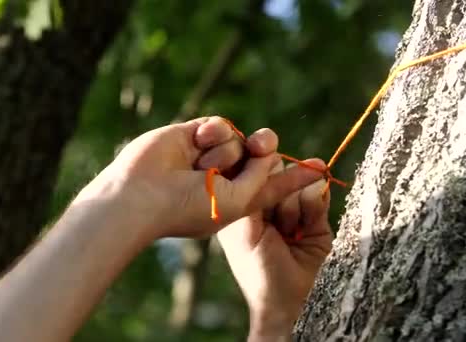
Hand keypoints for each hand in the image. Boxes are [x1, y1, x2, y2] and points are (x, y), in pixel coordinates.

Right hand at [77, 116, 322, 239]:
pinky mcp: (192, 136)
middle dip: (263, 150)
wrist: (143, 194)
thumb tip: (268, 151)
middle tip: (261, 146)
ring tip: (201, 166)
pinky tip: (195, 145)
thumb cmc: (190, 208)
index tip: (322, 168)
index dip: (296, 177)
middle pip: (259, 155)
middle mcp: (224, 178)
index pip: (273, 186)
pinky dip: (214, 133)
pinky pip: (220, 125)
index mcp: (237, 201)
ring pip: (238, 140)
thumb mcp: (239, 202)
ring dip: (225, 151)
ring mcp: (207, 157)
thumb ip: (261, 178)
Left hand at [218, 169, 332, 340]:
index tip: (258, 150)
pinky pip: (317, 194)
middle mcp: (266, 202)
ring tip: (286, 235)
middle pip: (274, 169)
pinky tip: (302, 231)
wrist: (294, 303)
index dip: (253, 157)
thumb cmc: (259, 270)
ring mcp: (293, 207)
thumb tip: (262, 160)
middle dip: (275, 188)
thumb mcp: (242, 232)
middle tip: (271, 218)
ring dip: (291, 209)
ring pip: (297, 182)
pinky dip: (312, 208)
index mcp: (241, 204)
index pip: (247, 167)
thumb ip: (250, 195)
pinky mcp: (316, 215)